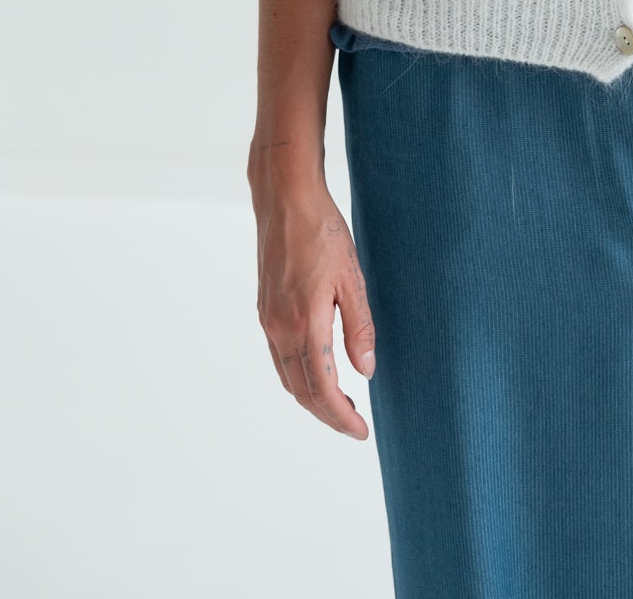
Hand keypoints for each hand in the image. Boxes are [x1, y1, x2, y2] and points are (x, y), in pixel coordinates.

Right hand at [252, 177, 376, 438]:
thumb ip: (359, 326)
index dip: (342, 416)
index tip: (361, 431)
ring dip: (312, 399)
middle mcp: (281, 329)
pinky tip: (318, 372)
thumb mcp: (351, 277)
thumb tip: (366, 371)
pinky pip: (280, 359)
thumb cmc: (322, 232)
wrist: (285, 200)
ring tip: (341, 404)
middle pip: (303, 391)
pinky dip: (299, 377)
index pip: (324, 388)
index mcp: (305, 324)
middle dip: (328, 415)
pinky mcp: (266, 311)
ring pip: (289, 378)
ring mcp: (269, 321)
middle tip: (354, 426)